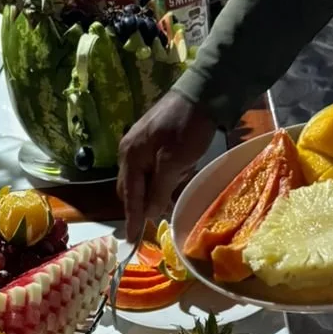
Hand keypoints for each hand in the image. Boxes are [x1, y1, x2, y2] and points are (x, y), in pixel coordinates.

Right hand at [117, 92, 216, 240]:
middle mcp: (130, 152)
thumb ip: (160, 189)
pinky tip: (174, 186)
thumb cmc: (187, 128)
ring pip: (143, 180)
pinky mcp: (155, 142)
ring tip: (167, 206)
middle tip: (150, 227)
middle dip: (140, 207)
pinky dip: (161, 181)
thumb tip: (149, 213)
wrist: (203, 92)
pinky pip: (152, 170)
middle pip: (131, 189)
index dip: (132, 218)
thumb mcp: (174, 162)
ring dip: (154, 194)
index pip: (129, 195)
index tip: (132, 241)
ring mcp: (141, 146)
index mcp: (130, 156)